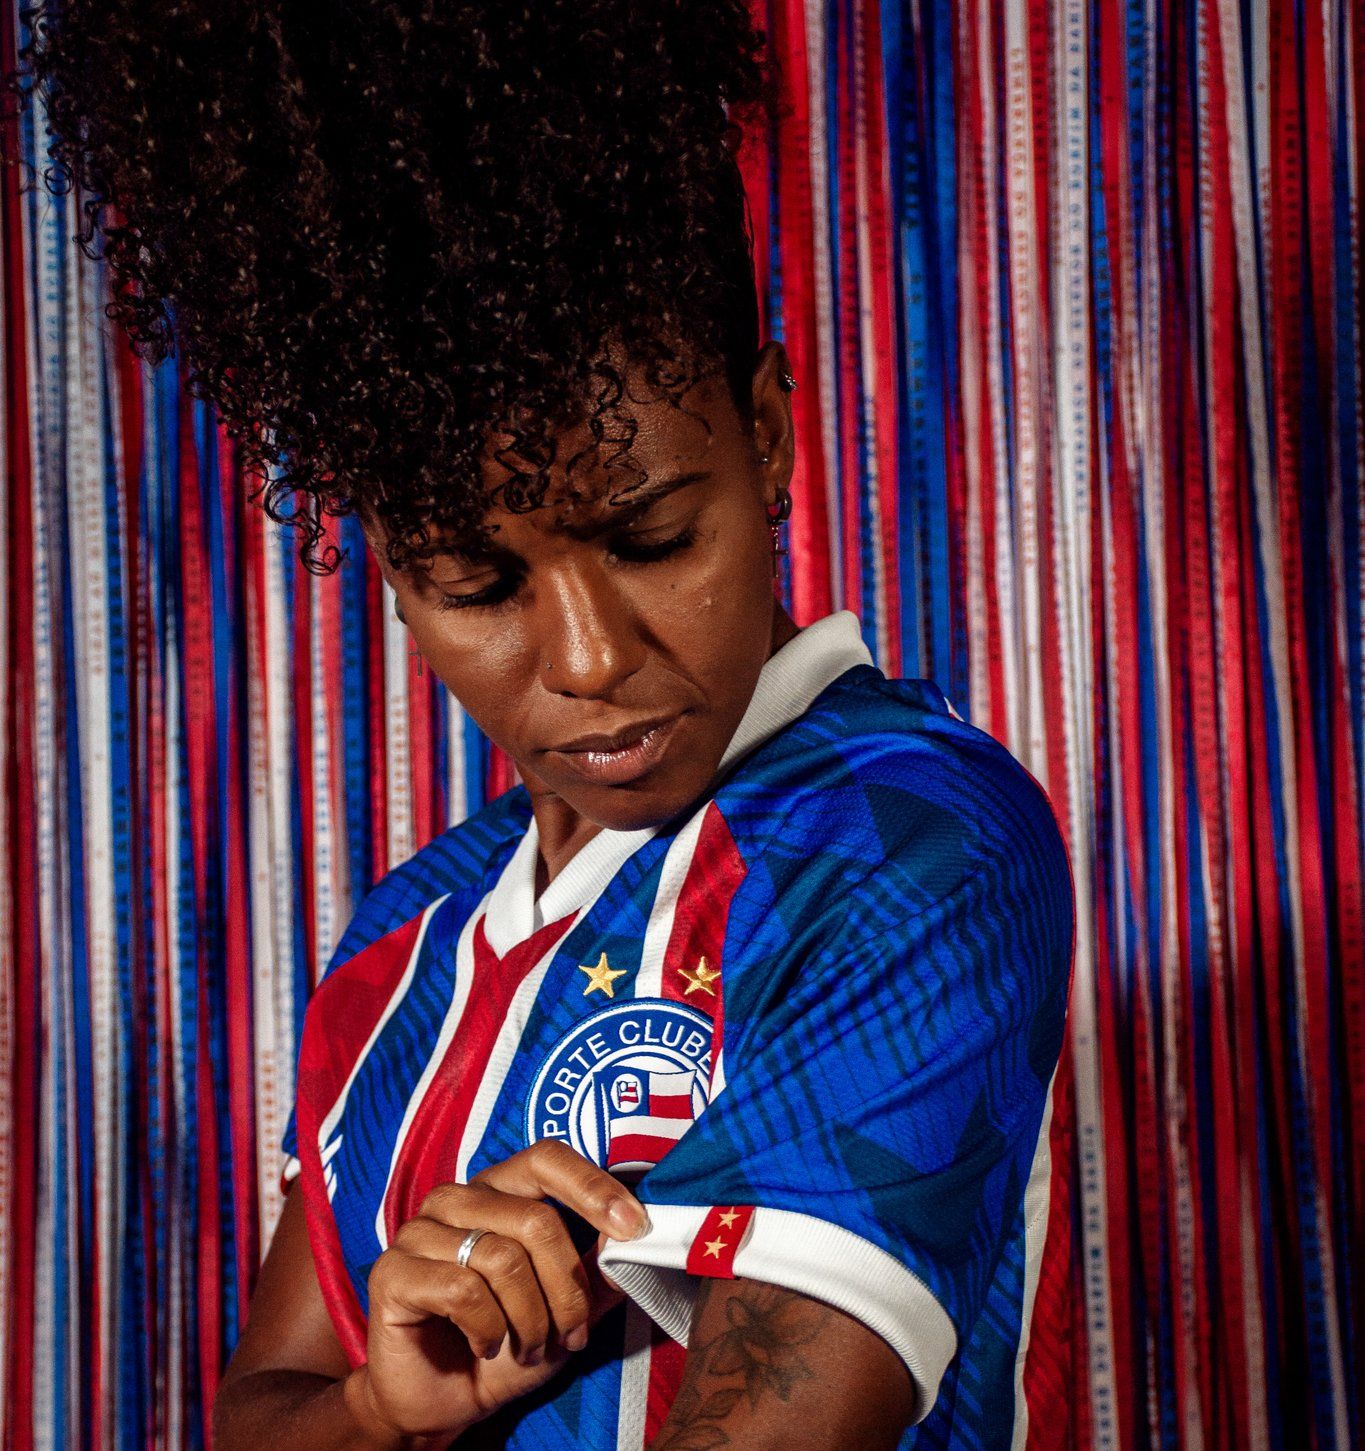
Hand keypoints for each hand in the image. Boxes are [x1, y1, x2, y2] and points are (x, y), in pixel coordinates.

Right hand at [350, 1140, 648, 1444]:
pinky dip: (488, 1329)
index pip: (547, 1158)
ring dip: (531, 1319)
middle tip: (571, 1334)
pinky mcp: (393, 1272)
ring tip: (528, 1346)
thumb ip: (598, 1269)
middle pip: (536, 1220)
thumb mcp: (568, 1308)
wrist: (444, 1401)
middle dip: (566, 1289)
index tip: (634, 1228)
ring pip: (503, 1257)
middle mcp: (457, 1198)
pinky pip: (462, 1290)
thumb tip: (635, 1235)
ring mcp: (419, 1230)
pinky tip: (485, 1344)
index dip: (593, 1187)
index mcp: (499, 1189)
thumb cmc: (508, 1342)